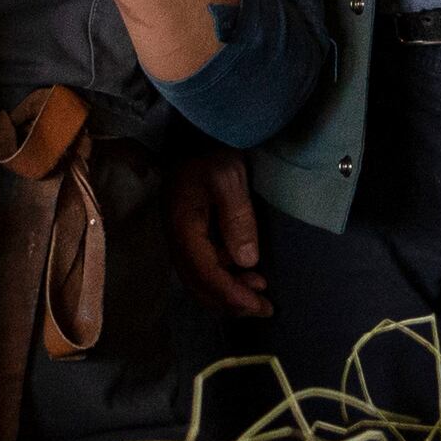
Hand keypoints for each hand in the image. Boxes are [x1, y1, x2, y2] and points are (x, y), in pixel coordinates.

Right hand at [169, 150, 269, 317]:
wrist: (194, 131)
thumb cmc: (211, 149)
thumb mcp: (228, 177)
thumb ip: (237, 218)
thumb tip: (247, 261)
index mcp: (182, 227)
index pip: (205, 274)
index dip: (232, 295)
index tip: (260, 306)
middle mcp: (177, 237)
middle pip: (199, 284)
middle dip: (230, 302)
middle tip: (264, 309)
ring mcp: (182, 236)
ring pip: (201, 278)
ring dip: (228, 292)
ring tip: (260, 293)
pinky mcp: (190, 232)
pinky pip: (205, 265)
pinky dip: (225, 276)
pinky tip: (248, 273)